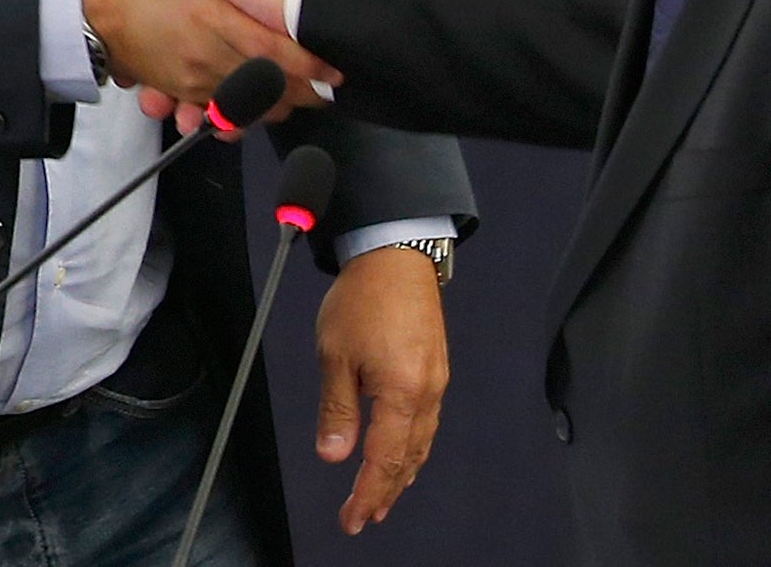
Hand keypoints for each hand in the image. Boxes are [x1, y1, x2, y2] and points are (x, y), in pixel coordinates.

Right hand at [81, 0, 334, 134]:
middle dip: (300, 91)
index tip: (329, 67)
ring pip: (246, 103)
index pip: (273, 44)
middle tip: (322, 90)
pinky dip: (237, 119)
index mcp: (215, 11)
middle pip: (266, 82)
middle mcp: (208, 48)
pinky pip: (218, 114)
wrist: (96, 11)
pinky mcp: (184, 91)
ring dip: (272, 106)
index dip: (305, 61)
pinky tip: (250, 111)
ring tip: (292, 101)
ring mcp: (195, 75)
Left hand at [315, 245, 449, 532]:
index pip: (384, 460)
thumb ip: (338, 410)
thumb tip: (334, 456)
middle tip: (366, 517)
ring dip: (402, 472)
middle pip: (409, 457)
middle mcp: (427, 393)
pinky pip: (427, 421)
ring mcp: (436, 380)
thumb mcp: (335, 354)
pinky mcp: (436, 366)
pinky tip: (402, 450)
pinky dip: (413, 447)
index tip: (352, 519)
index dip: (367, 493)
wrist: (397, 251)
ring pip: (422, 441)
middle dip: (387, 491)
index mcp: (403, 393)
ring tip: (384, 495)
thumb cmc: (363, 298)